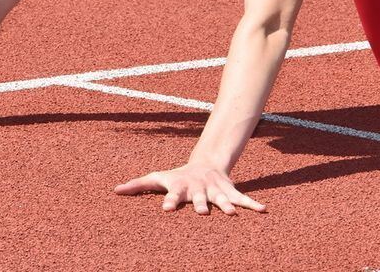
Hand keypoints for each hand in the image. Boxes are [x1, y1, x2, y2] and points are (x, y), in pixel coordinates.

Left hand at [114, 163, 266, 214]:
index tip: (167, 209)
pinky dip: (253, 204)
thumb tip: (115, 190)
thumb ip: (137, 185)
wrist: (205, 164)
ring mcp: (215, 190)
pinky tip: (264, 211)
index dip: (170, 201)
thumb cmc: (177, 177)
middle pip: (200, 197)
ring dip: (227, 205)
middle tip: (202, 211)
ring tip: (233, 214)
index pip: (173, 194)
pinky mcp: (229, 192)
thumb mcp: (158, 178)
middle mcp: (199, 188)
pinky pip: (242, 199)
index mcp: (181, 186)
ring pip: (222, 198)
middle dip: (201, 204)